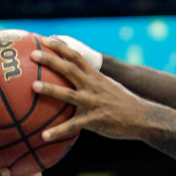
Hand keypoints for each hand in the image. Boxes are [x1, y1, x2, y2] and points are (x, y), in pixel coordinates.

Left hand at [31, 37, 150, 141]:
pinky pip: (73, 126)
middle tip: (32, 54)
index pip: (76, 56)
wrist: (142, 118)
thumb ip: (92, 81)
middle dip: (50, 60)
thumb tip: (76, 79)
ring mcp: (94, 103)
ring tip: (34, 87)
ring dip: (51, 90)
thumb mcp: (108, 86)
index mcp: (95, 77)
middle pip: (69, 69)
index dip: (60, 47)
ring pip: (69, 95)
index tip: (44, 39)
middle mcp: (93, 86)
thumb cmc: (123, 103)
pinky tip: (44, 136)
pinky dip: (58, 131)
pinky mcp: (95, 120)